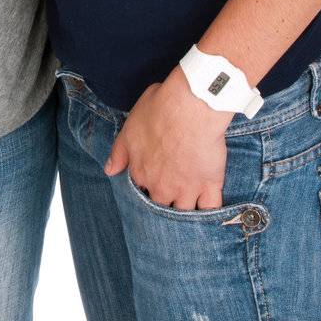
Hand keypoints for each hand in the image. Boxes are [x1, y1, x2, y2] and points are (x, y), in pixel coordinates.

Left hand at [104, 66, 234, 210]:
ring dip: (184, 214)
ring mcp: (186, 189)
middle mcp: (162, 187)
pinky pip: (211, 209)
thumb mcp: (129, 128)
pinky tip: (210, 213)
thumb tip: (110, 170)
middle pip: (160, 208)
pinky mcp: (209, 185)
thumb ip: (119, 152)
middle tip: (169, 200)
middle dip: (163, 206)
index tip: (150, 186)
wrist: (190, 106)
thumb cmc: (159, 110)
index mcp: (141, 174)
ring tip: (188, 211)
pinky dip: (210, 214)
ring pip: (183, 214)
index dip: (145, 190)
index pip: (138, 194)